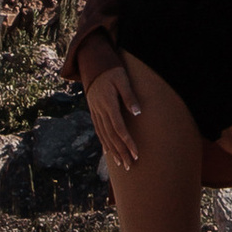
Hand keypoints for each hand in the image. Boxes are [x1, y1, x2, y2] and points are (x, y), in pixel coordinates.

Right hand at [86, 54, 142, 172]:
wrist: (93, 65)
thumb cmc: (112, 71)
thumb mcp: (123, 79)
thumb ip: (130, 96)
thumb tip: (138, 113)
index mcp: (108, 104)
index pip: (119, 128)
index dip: (127, 142)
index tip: (136, 153)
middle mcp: (100, 112)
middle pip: (111, 137)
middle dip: (122, 152)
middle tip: (131, 165)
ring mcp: (95, 113)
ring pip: (104, 136)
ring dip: (113, 151)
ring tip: (123, 163)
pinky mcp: (94, 113)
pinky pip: (98, 131)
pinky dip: (104, 143)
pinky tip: (109, 152)